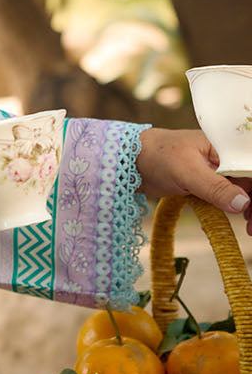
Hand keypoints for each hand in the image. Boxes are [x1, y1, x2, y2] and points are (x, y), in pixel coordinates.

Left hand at [136, 127, 251, 233]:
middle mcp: (228, 157)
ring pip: (243, 192)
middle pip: (250, 182)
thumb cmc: (159, 156)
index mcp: (227, 146)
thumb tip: (243, 203)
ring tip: (249, 227)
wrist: (133, 161)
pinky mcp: (210, 184)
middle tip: (251, 227)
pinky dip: (236, 209)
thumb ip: (215, 187)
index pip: (250, 167)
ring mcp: (219, 171)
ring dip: (248, 209)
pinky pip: (230, 197)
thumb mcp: (188, 171)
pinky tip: (241, 220)